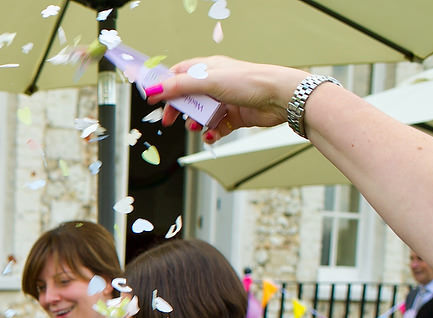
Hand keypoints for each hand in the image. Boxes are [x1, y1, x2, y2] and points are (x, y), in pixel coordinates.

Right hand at [148, 57, 303, 141]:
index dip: (165, 85)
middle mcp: (216, 83)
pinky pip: (215, 127)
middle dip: (178, 110)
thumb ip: (178, 87)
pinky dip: (211, 133)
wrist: (280, 98)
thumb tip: (153, 89)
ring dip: (195, 123)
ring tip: (197, 127)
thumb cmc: (251, 82)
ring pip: (200, 114)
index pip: (179, 74)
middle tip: (170, 120)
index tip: (153, 97)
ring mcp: (224, 100)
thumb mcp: (208, 81)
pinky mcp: (233, 116)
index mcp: (208, 68)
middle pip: (187, 97)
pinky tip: (212, 134)